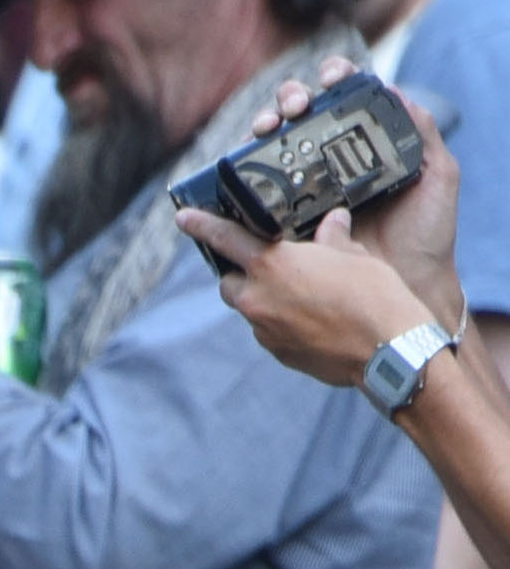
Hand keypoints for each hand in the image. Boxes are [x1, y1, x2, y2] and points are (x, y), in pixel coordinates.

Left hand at [176, 84, 465, 377]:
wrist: (385, 346)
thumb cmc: (372, 292)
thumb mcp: (353, 252)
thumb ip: (331, 237)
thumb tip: (330, 222)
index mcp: (273, 266)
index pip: (227, 239)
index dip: (203, 225)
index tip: (183, 217)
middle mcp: (259, 299)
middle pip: (229, 282)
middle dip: (240, 273)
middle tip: (265, 265)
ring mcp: (264, 330)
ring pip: (248, 308)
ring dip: (261, 298)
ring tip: (296, 292)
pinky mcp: (277, 352)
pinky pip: (268, 330)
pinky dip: (280, 320)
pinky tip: (311, 316)